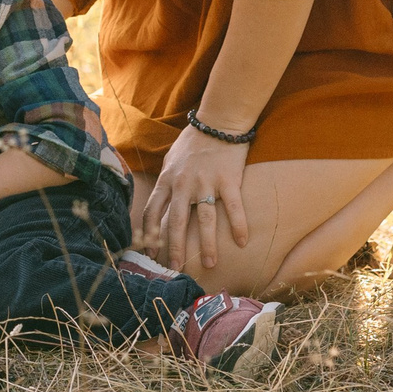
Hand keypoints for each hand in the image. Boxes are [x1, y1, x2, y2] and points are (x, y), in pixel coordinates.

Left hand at [139, 122, 249, 273]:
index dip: (149, 235)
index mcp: (167, 180)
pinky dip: (238, 225)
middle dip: (174, 248)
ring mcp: (206, 182)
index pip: (152, 211)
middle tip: (176, 268)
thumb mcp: (170, 161)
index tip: (151, 253)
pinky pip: (234, 207)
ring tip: (210, 264)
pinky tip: (242, 242)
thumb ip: (165, 184)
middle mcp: (183, 184)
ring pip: (204, 220)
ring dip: (206, 244)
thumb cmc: (193, 143)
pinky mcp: (228, 180)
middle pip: (175, 222)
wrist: (218, 123)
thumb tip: (158, 207)